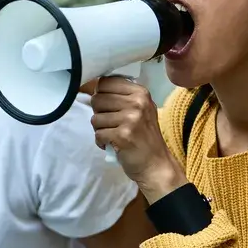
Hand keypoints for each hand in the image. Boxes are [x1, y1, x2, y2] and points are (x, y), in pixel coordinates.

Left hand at [90, 76, 183, 200]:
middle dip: (99, 113)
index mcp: (140, 92)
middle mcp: (136, 102)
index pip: (105, 82)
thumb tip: (92, 86)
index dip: (99, 94)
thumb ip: (121, 96)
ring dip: (100, 129)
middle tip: (111, 124)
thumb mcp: (140, 109)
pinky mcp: (122, 135)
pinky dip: (101, 142)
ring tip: (113, 134)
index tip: (106, 106)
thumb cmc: (144, 137)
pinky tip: (112, 144)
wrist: (156, 164)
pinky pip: (98, 134)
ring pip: (95, 118)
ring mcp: (130, 119)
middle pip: (97, 99)